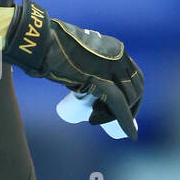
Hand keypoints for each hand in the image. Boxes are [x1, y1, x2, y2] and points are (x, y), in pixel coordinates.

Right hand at [2, 0, 143, 139]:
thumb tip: (82, 75)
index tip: (121, 107)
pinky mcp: (102, 80)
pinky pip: (119, 105)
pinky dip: (125, 122)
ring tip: (95, 120)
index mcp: (116, 49)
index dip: (133, 96)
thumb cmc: (53, 47)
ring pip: (127, 98)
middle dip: (129, 108)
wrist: (44, 44)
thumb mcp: (79, 52)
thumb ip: (85, 60)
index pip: (135, 76)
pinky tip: (129, 135)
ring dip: (117, 116)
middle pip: (135, 89)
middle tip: (106, 117)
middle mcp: (119, 57)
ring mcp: (112, 68)